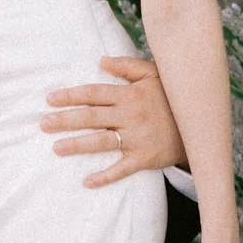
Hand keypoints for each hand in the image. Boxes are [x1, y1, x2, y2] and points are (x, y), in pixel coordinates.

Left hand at [41, 54, 187, 187]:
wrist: (199, 126)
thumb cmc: (171, 98)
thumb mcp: (154, 74)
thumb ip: (127, 66)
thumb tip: (101, 60)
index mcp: (130, 95)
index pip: (94, 93)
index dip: (71, 95)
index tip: (49, 99)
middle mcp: (130, 115)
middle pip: (91, 117)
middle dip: (65, 119)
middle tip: (42, 123)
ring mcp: (137, 138)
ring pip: (101, 141)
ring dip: (77, 144)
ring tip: (55, 147)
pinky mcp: (144, 158)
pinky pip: (122, 169)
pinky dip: (105, 176)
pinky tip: (87, 182)